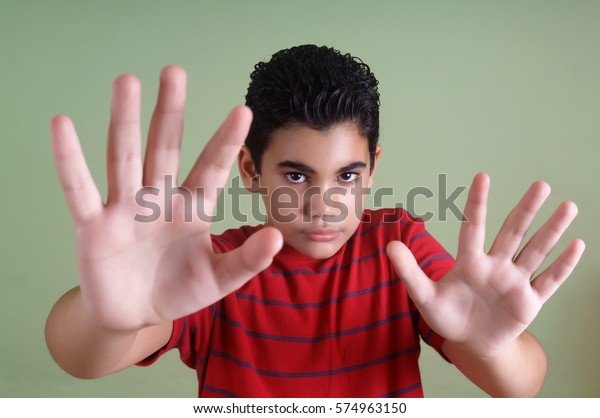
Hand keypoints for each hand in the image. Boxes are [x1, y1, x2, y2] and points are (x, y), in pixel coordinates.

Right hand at [50, 66, 282, 330]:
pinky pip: (79, 190)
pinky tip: (62, 125)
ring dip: (124, 121)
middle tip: (174, 71)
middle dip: (170, 112)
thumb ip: (246, 260)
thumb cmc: (179, 290)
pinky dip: (69, 161)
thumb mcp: (218, 279)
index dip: (225, 142)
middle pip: (164, 148)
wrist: (135, 315)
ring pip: (124, 158)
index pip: (211, 168)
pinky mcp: (94, 227)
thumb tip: (276, 236)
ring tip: (126, 81)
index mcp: (191, 208)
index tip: (243, 110)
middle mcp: (158, 199)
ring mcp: (124, 209)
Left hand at [387, 173, 584, 357]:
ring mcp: (515, 282)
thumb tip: (389, 245)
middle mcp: (496, 266)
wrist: (471, 344)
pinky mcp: (529, 302)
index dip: (478, 203)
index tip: (483, 176)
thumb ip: (409, 272)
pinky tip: (577, 245)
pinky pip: (549, 281)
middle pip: (513, 232)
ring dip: (551, 230)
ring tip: (568, 206)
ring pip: (536, 251)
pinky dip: (563, 265)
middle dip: (526, 210)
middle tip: (540, 185)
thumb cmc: (448, 317)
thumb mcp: (424, 297)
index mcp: (470, 262)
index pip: (475, 227)